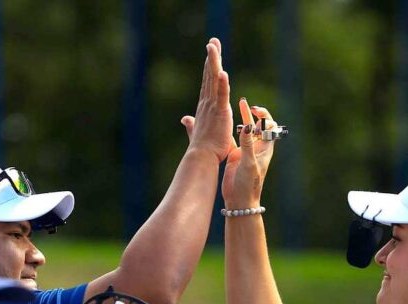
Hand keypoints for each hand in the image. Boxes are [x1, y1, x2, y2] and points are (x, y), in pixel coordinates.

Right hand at [180, 37, 233, 163]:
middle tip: (213, 41)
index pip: (207, 82)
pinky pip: (221, 94)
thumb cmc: (202, 149)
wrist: (202, 158)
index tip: (210, 52)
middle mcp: (207, 103)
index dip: (209, 66)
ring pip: (213, 79)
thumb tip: (185, 119)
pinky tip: (222, 71)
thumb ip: (191, 124)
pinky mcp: (220, 112)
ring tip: (213, 46)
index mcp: (205, 107)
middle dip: (212, 57)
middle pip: (209, 75)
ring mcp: (213, 106)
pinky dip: (221, 83)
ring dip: (214, 62)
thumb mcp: (197, 132)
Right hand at [221, 97, 277, 208]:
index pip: (269, 127)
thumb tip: (246, 126)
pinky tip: (224, 121)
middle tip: (245, 103)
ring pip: (245, 130)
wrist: (239, 200)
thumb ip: (247, 144)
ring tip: (237, 103)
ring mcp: (245, 151)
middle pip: (257, 125)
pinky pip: (233, 139)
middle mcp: (256, 148)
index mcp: (264, 148)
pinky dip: (230, 130)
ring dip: (242, 117)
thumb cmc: (248, 185)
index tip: (255, 112)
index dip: (264, 117)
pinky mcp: (235, 155)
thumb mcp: (249, 163)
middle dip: (253, 113)